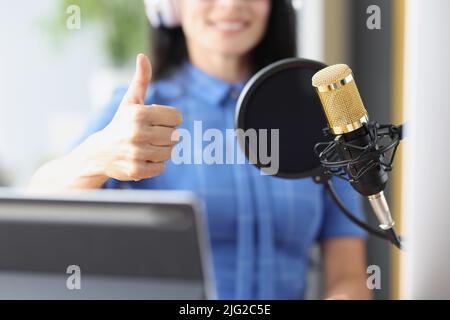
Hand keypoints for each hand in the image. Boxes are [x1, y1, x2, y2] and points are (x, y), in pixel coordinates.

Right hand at [91, 53, 182, 181]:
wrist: (99, 153)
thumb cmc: (121, 124)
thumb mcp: (130, 101)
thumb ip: (141, 80)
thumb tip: (142, 56)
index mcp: (139, 113)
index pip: (177, 117)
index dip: (169, 120)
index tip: (157, 122)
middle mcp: (137, 133)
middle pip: (175, 136)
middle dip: (166, 136)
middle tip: (151, 136)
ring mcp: (136, 153)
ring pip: (169, 153)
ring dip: (162, 151)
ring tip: (147, 147)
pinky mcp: (136, 170)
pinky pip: (160, 168)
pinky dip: (155, 165)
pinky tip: (143, 159)